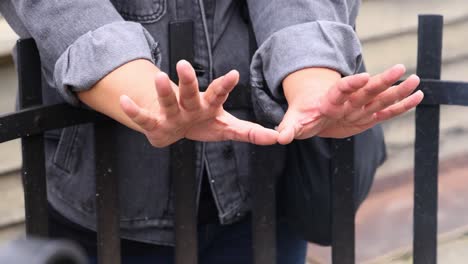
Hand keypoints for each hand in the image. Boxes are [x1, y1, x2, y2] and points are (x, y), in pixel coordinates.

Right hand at [119, 60, 278, 146]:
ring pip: (167, 101)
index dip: (225, 85)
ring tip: (158, 75)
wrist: (176, 129)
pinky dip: (134, 111)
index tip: (234, 74)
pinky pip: (144, 119)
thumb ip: (249, 131)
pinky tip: (123, 101)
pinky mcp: (156, 125)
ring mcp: (172, 114)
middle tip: (182, 64)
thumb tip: (277, 137)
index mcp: (208, 105)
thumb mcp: (227, 128)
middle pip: (190, 93)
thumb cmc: (203, 123)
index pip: (218, 93)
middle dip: (188, 81)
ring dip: (163, 90)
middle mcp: (190, 106)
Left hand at [277, 64, 423, 143]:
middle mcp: (347, 102)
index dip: (351, 83)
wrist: (313, 109)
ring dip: (397, 90)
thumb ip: (288, 129)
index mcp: (328, 101)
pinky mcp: (367, 115)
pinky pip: (386, 110)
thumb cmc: (303, 115)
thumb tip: (279, 138)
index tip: (363, 76)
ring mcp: (359, 107)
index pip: (340, 90)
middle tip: (399, 68)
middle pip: (366, 90)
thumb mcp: (293, 122)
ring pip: (380, 98)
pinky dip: (401, 106)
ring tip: (416, 80)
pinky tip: (418, 97)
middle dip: (382, 81)